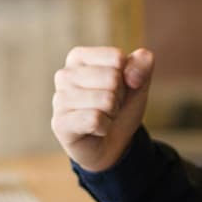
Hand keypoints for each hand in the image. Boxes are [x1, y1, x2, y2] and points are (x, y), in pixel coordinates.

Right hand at [51, 46, 153, 171]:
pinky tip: (95, 130)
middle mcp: (64, 75)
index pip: (117, 57)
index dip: (126, 76)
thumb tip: (132, 75)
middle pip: (112, 78)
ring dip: (112, 113)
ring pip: (105, 100)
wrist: (112, 143)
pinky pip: (95, 119)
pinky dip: (104, 127)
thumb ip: (142, 63)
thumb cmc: (120, 106)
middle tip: (109, 106)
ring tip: (102, 117)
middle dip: (119, 97)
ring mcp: (59, 99)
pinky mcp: (60, 123)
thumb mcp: (138, 81)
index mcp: (78, 57)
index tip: (116, 88)